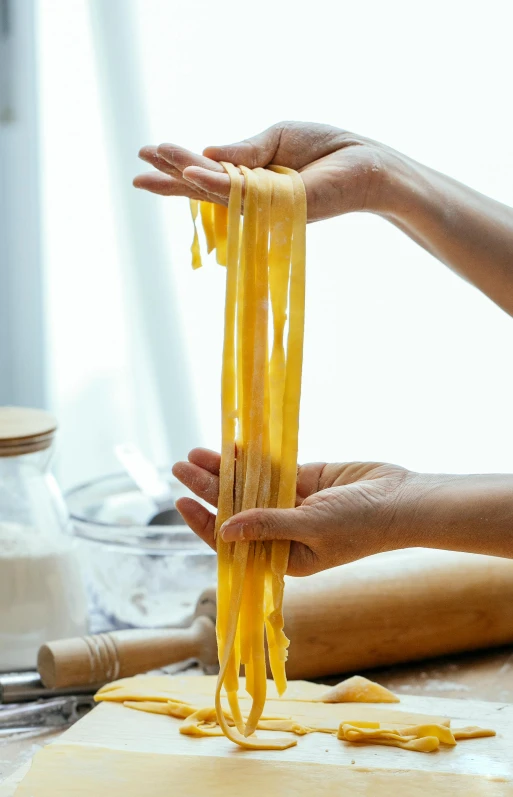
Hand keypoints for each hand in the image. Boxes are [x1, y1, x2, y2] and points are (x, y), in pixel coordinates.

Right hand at [134, 122, 402, 221]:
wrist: (367, 163)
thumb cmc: (327, 150)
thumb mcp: (278, 138)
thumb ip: (245, 149)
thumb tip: (208, 151)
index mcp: (251, 178)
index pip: (210, 172)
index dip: (181, 164)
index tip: (150, 153)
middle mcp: (254, 196)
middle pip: (205, 188)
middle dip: (171, 178)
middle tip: (137, 172)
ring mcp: (265, 204)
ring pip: (217, 190)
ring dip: (184, 175)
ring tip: (153, 163)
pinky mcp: (280, 206)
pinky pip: (243, 192)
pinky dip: (216, 182)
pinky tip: (191, 172)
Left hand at [172, 448, 416, 575]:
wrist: (403, 500)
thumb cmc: (361, 525)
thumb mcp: (312, 528)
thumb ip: (268, 525)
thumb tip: (224, 531)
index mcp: (284, 556)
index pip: (234, 542)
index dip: (205, 523)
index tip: (182, 504)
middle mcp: (283, 531)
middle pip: (236, 509)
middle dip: (208, 489)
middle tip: (179, 468)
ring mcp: (293, 504)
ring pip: (249, 487)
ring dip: (225, 471)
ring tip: (195, 453)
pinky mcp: (305, 480)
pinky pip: (271, 470)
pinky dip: (252, 459)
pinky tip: (232, 447)